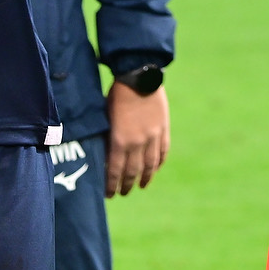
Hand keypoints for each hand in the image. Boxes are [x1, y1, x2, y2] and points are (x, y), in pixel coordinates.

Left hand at [105, 80, 168, 196]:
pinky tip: (154, 169)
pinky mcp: (163, 129)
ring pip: (150, 166)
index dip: (111, 185)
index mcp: (120, 140)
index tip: (108, 194)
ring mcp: (153, 137)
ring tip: (141, 186)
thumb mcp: (106, 117)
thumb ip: (107, 137)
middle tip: (122, 193)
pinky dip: (158, 163)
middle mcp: (138, 142)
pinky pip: (162, 152)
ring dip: (145, 178)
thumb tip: (105, 156)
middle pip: (133, 172)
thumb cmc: (117, 94)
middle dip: (126, 185)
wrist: (140, 75)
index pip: (115, 171)